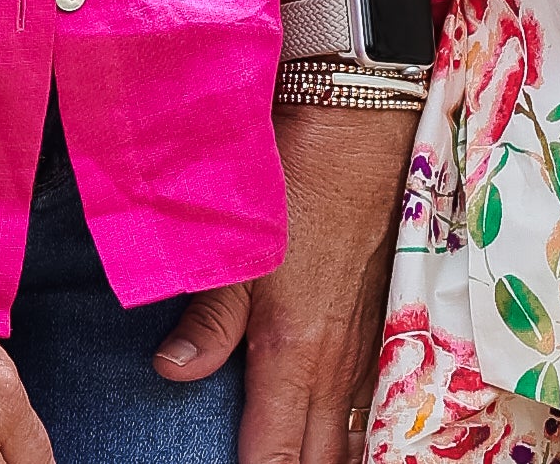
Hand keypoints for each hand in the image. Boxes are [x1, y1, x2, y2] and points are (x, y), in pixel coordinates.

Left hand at [156, 97, 413, 463]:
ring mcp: (371, 345)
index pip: (278, 456)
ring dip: (327, 452)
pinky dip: (351, 420)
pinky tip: (332, 420)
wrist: (362, 127)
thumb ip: (208, 322)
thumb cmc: (296, 182)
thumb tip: (171, 374)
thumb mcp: (240, 250)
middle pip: (324, 459)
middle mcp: (338, 364)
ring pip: (352, 431)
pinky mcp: (388, 321)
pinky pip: (370, 396)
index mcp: (294, 353)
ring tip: (298, 450)